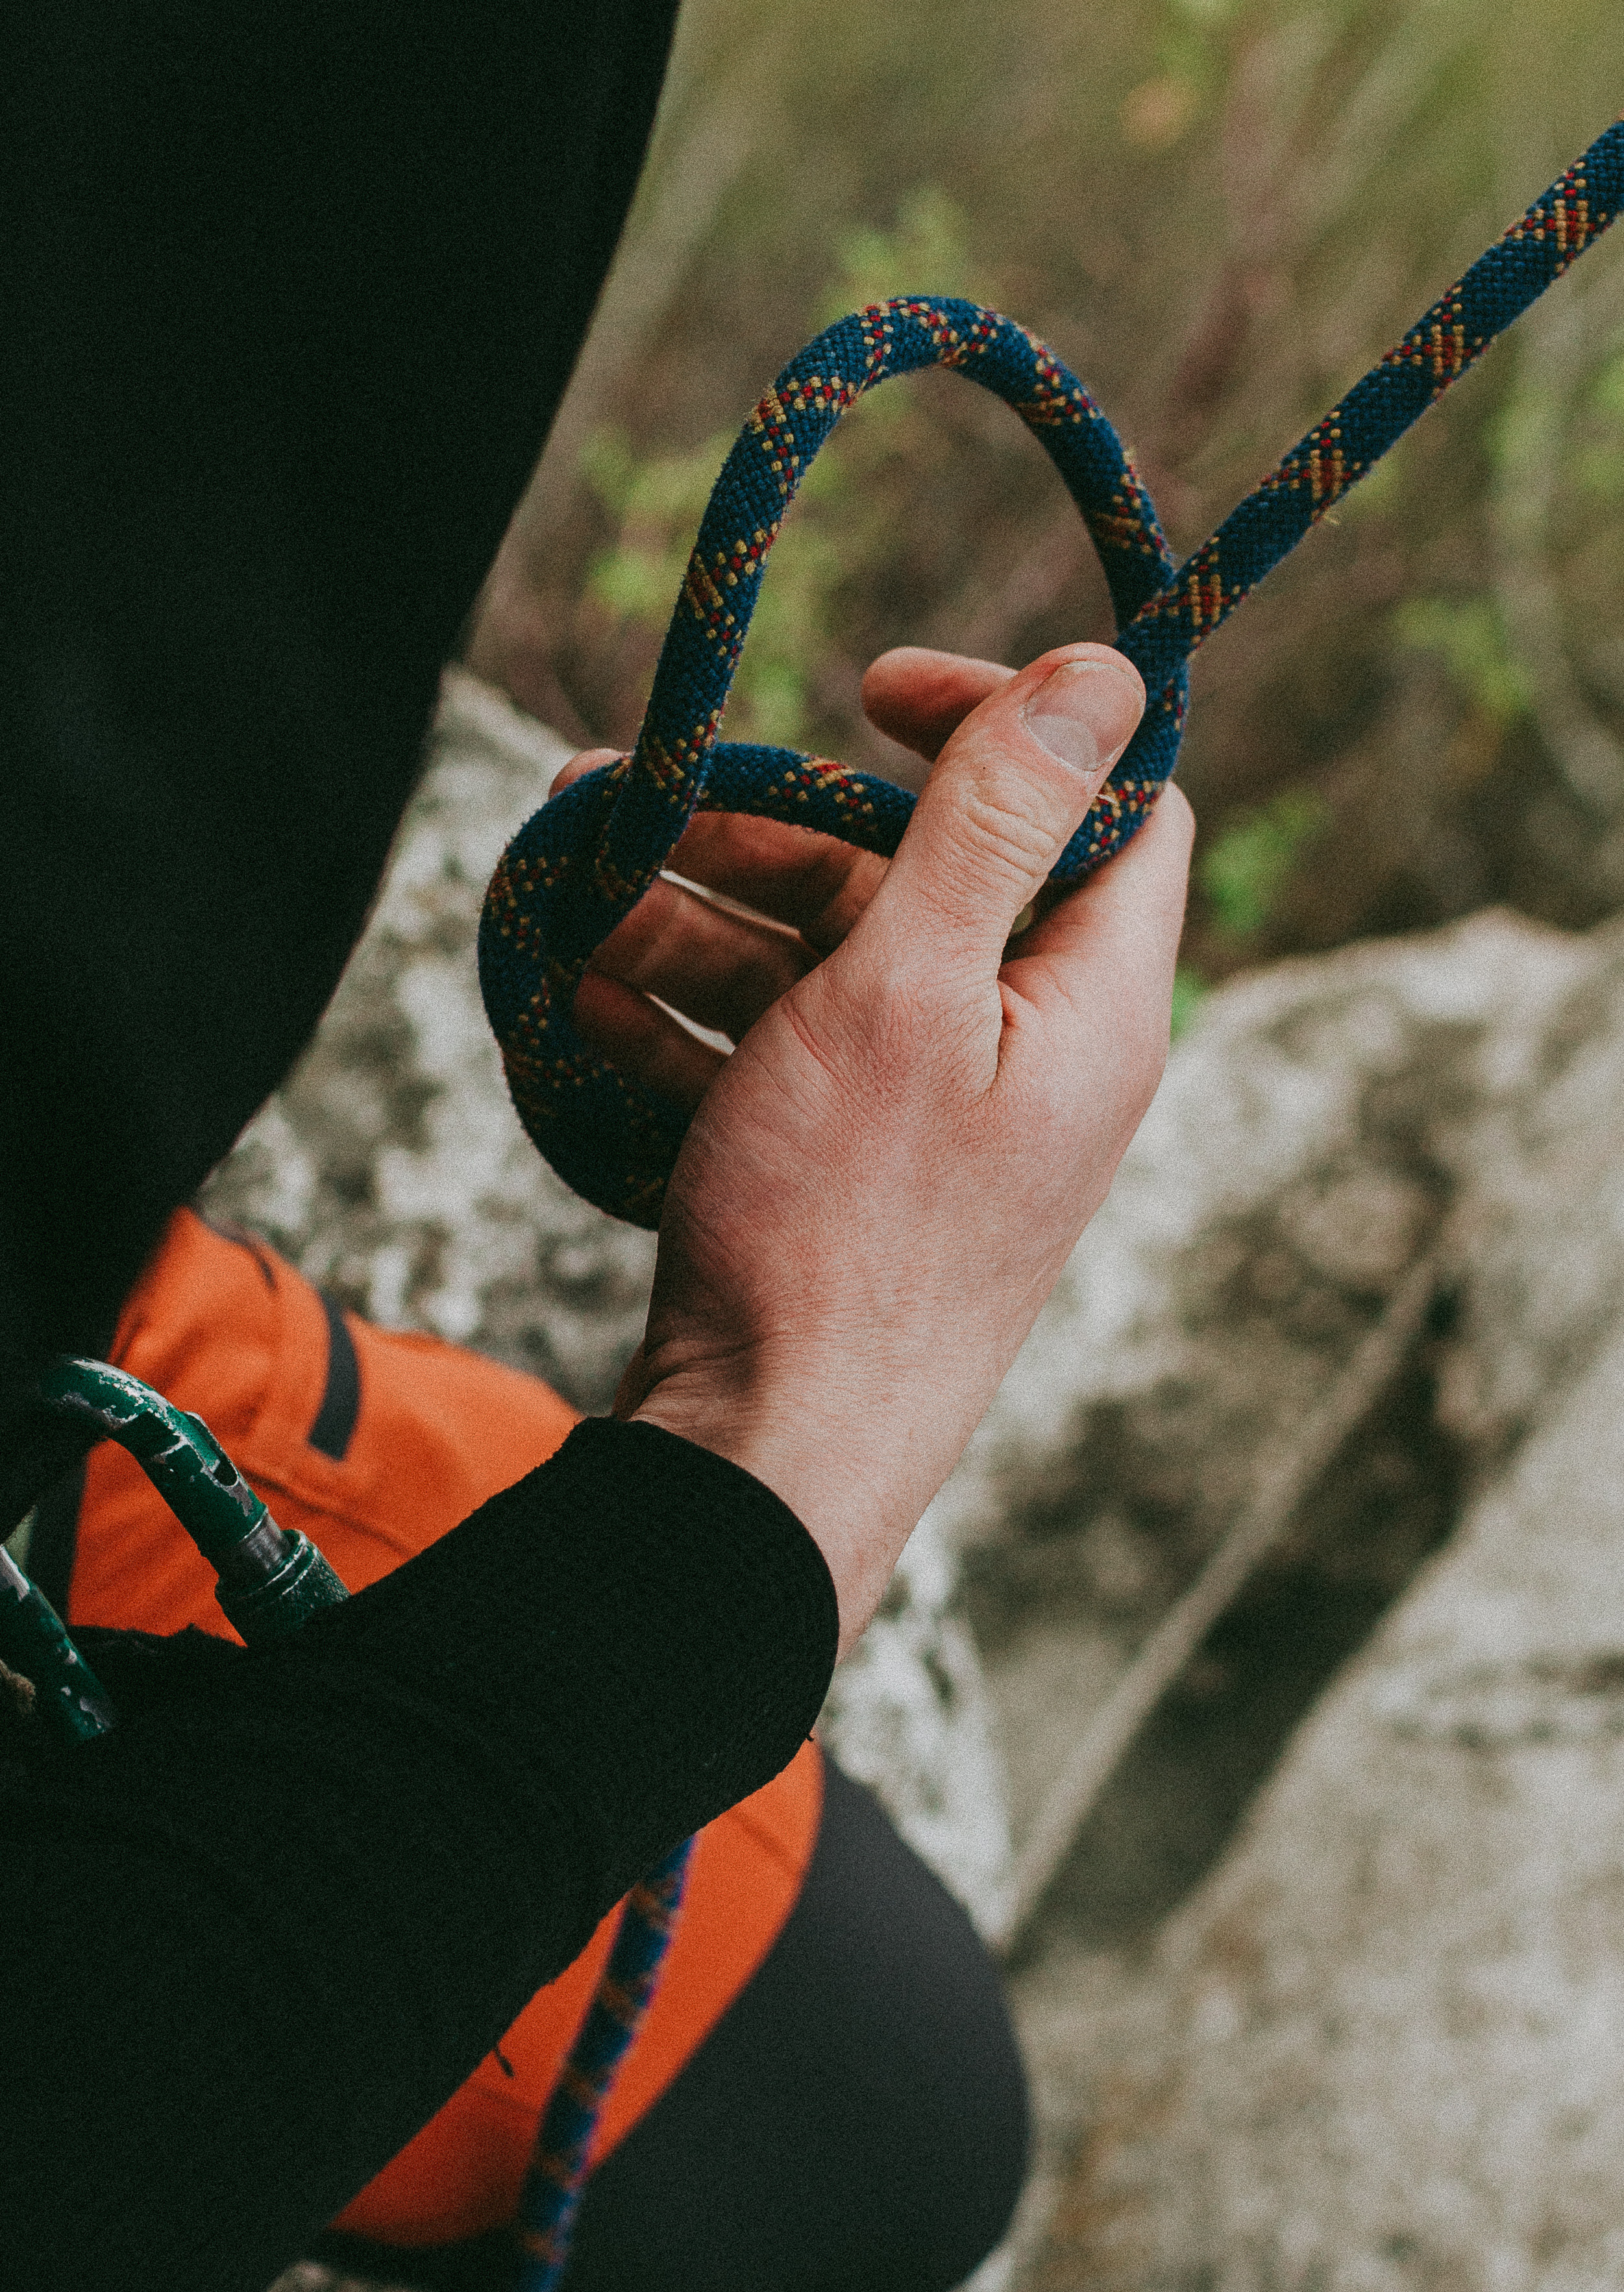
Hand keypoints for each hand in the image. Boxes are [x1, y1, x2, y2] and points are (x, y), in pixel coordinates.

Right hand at [553, 645, 1192, 1650]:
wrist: (768, 1467)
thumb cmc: (839, 1231)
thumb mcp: (907, 993)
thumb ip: (996, 826)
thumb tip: (1105, 671)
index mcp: (1091, 1006)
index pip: (1107, 804)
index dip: (1008, 719)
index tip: (870, 690)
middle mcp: (1035, 1060)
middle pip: (931, 880)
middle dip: (780, 831)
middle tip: (655, 806)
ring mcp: (942, 1128)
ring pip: (834, 971)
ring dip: (704, 925)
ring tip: (579, 905)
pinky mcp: (856, 1182)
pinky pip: (785, 1064)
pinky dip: (694, 1026)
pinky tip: (586, 1009)